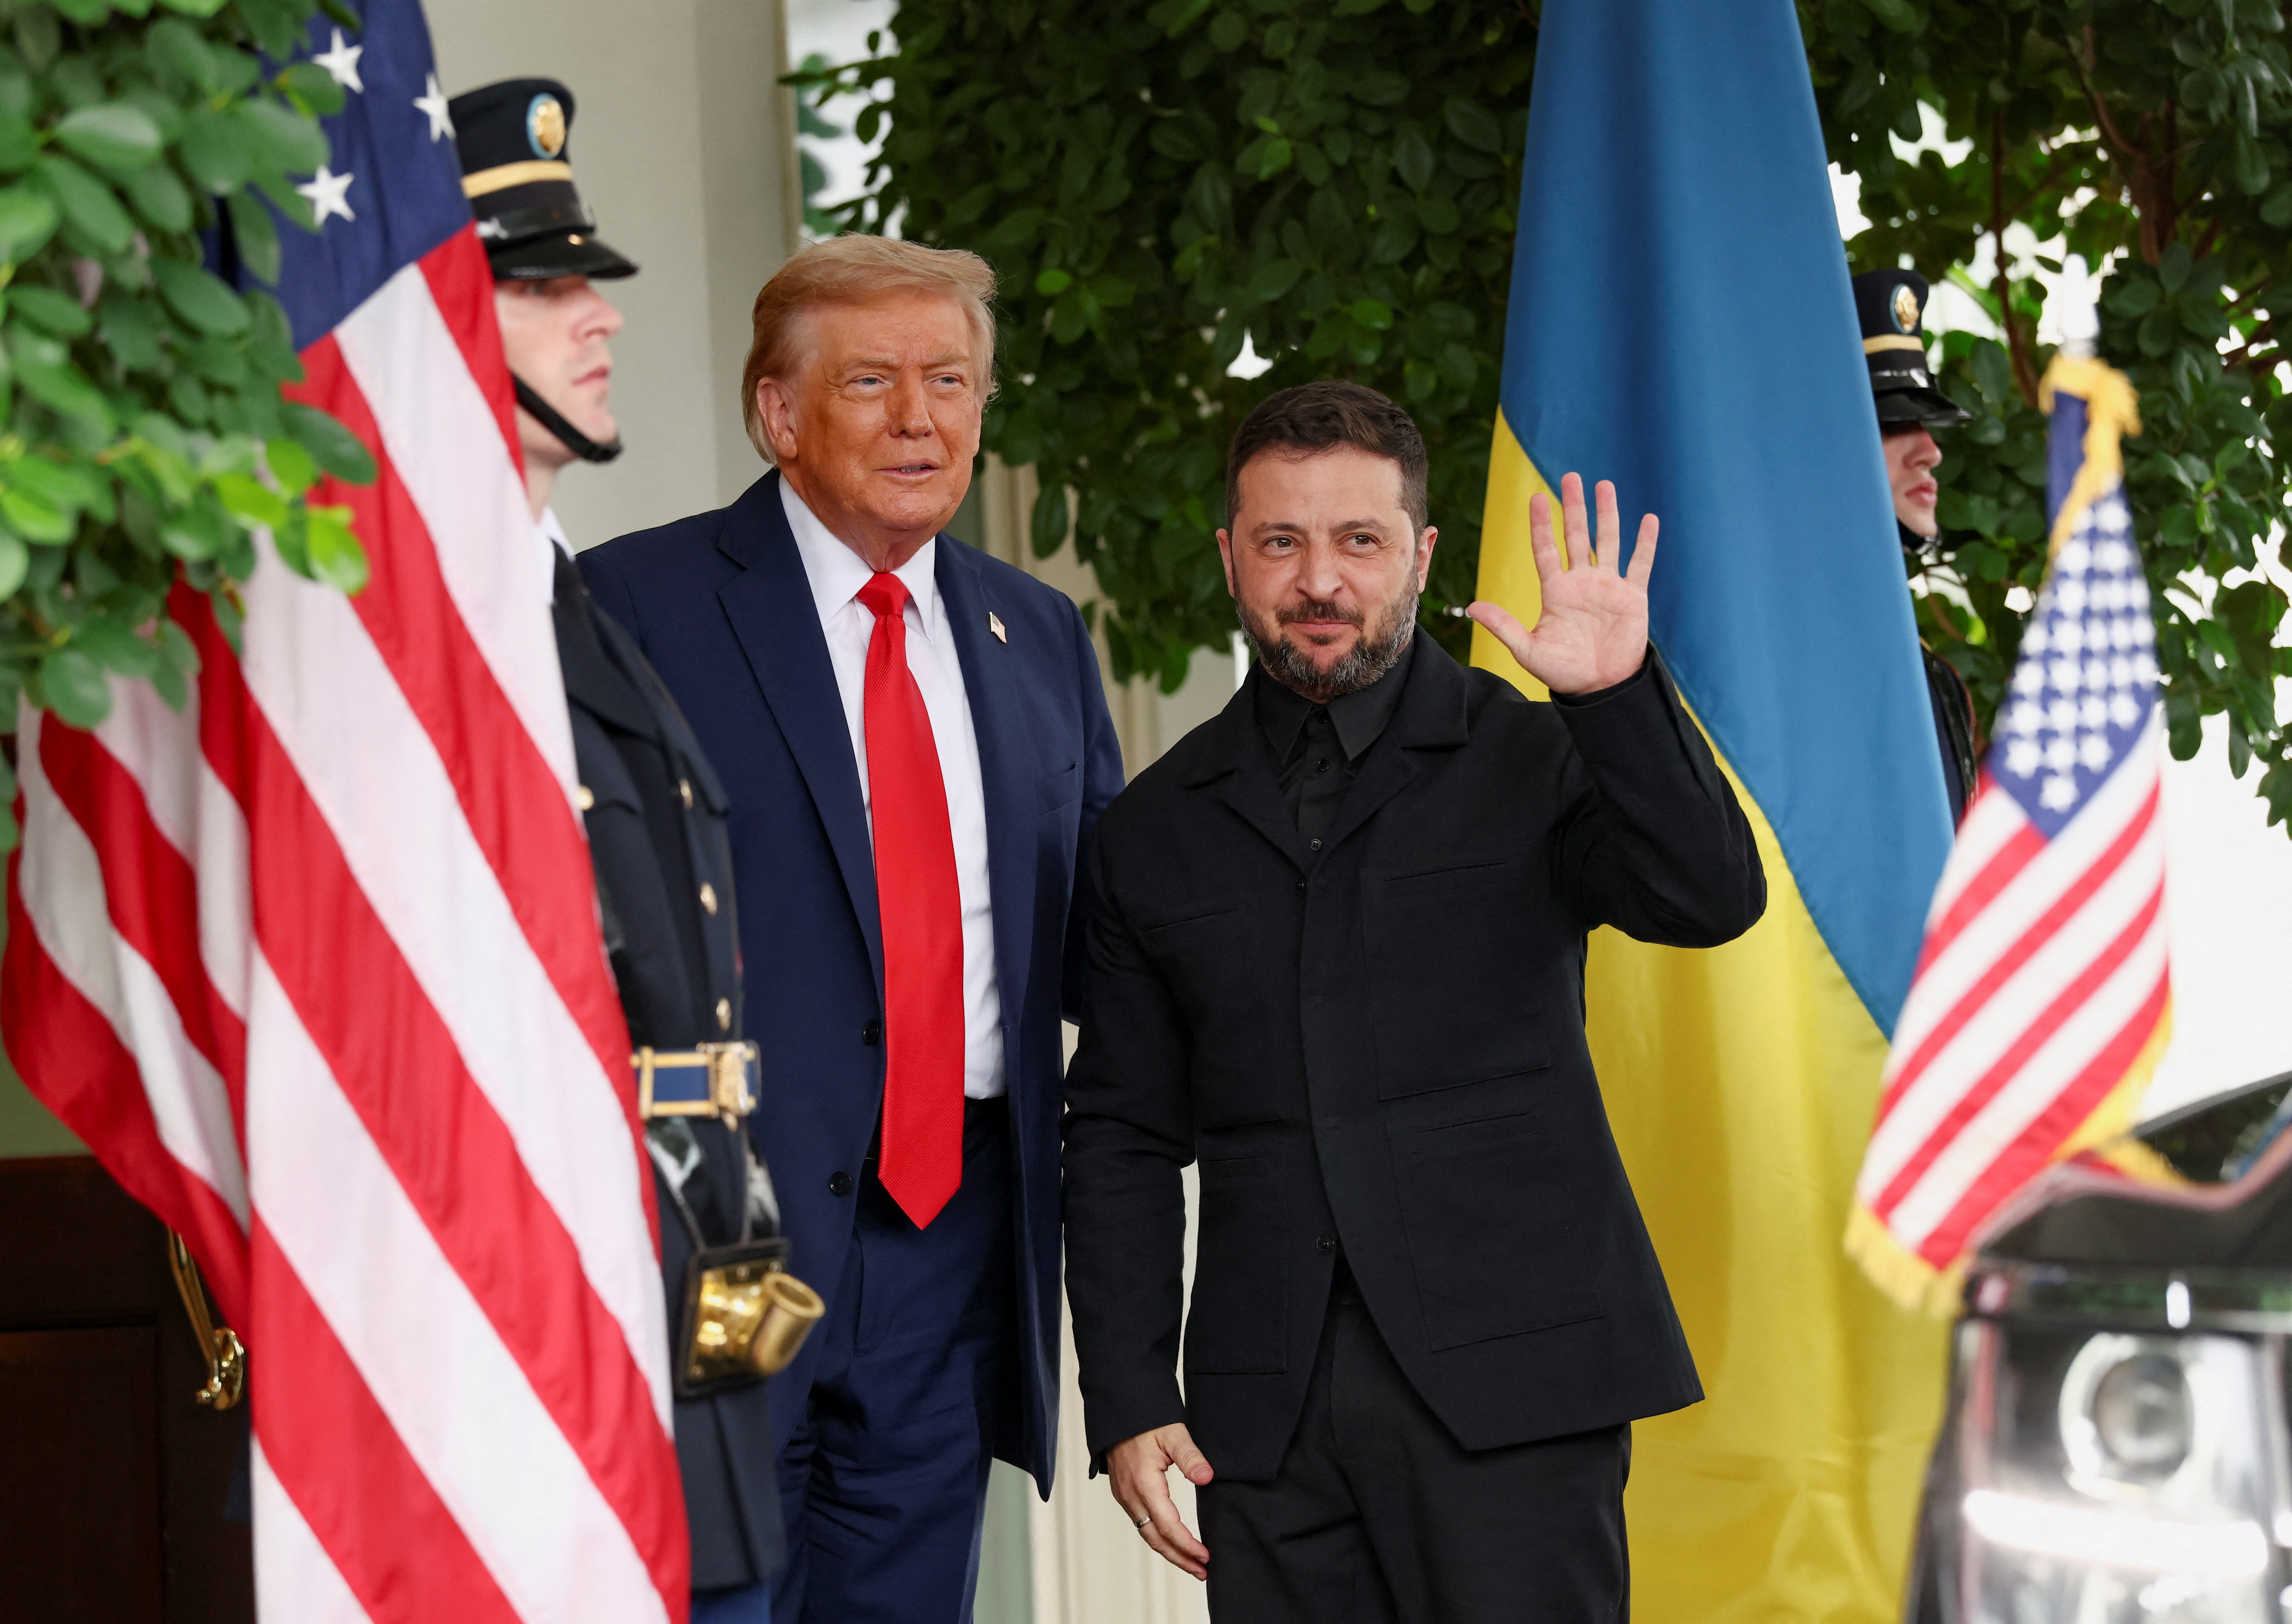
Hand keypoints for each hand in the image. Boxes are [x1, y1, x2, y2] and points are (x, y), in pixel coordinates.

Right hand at [1107, 1422, 1213, 1579]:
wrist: (1119, 1413)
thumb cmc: (1146, 1421)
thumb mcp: (1173, 1433)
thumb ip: (1191, 1456)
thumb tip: (1207, 1477)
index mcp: (1144, 1484)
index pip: (1168, 1526)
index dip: (1187, 1545)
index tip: (1206, 1556)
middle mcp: (1131, 1496)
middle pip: (1156, 1539)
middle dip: (1180, 1558)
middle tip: (1202, 1572)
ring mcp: (1125, 1497)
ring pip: (1147, 1535)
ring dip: (1169, 1552)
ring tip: (1191, 1564)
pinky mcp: (1124, 1494)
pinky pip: (1141, 1524)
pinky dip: (1158, 1538)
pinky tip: (1171, 1542)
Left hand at [1468, 471, 1655, 694]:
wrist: (1599, 688)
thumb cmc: (1563, 672)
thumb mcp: (1528, 650)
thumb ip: (1503, 626)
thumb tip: (1470, 608)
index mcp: (1556, 591)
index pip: (1546, 549)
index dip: (1541, 525)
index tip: (1535, 498)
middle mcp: (1581, 582)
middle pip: (1576, 536)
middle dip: (1574, 507)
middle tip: (1570, 477)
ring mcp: (1608, 587)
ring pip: (1608, 541)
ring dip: (1607, 514)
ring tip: (1604, 485)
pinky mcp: (1633, 597)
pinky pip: (1640, 564)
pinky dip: (1645, 543)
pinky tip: (1648, 519)